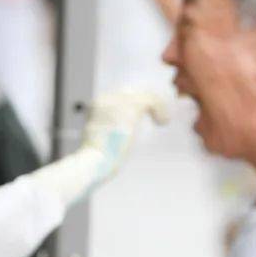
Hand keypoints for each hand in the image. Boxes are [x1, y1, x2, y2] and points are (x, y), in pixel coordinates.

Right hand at [32, 84, 171, 207]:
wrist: (92, 163)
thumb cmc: (95, 160)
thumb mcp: (101, 140)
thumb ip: (112, 129)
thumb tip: (129, 130)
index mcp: (96, 105)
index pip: (121, 96)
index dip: (136, 102)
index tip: (147, 112)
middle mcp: (106, 99)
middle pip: (133, 92)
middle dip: (147, 102)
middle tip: (158, 113)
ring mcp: (117, 102)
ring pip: (144, 95)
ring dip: (157, 106)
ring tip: (162, 119)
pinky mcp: (130, 108)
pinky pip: (151, 101)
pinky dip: (160, 109)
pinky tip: (163, 121)